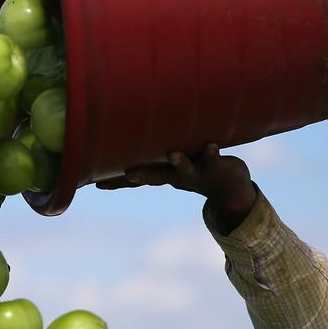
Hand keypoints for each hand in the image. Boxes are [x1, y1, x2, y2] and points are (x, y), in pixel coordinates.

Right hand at [96, 143, 257, 233]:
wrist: (231, 189)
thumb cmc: (197, 169)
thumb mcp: (175, 164)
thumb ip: (156, 156)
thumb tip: (133, 139)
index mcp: (164, 174)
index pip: (137, 179)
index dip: (116, 182)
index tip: (96, 184)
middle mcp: (177, 176)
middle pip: (156, 176)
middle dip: (142, 175)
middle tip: (127, 175)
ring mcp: (196, 173)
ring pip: (186, 169)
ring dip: (180, 163)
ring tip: (174, 155)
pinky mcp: (215, 166)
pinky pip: (213, 159)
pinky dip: (211, 153)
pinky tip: (211, 145)